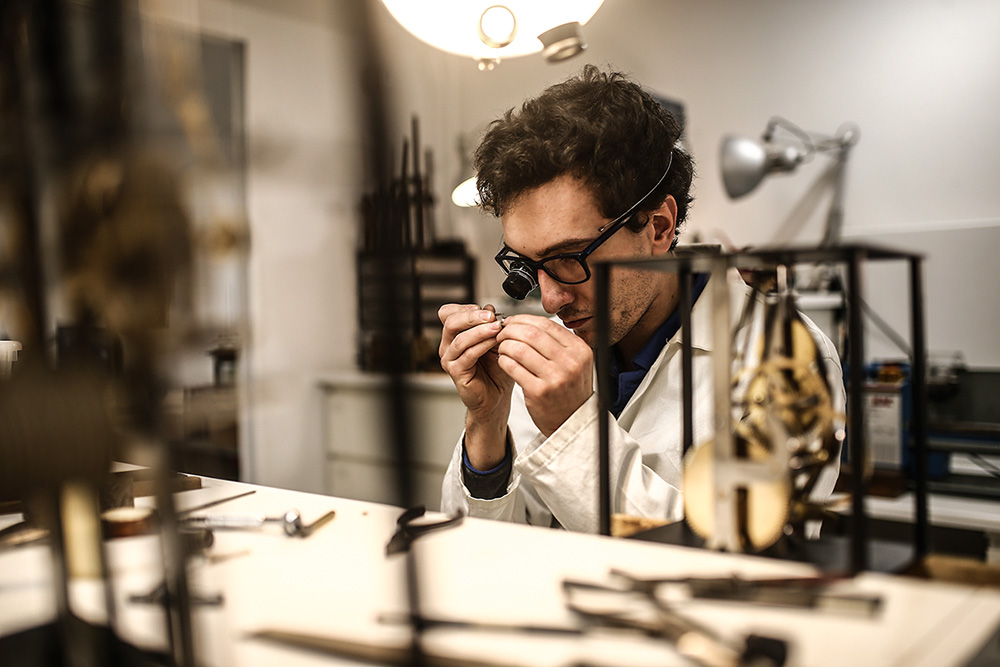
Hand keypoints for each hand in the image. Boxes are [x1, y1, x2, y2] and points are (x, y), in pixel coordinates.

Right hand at [438, 304, 514, 468]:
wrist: (497, 396)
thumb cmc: (496, 370)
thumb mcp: (496, 341)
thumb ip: (491, 324)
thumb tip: (490, 307)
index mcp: (454, 335)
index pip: (448, 313)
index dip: (465, 308)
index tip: (486, 308)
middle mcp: (448, 345)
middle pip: (450, 321)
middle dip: (472, 315)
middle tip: (490, 314)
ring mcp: (450, 359)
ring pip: (459, 338)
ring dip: (480, 330)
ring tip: (497, 327)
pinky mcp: (456, 372)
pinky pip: (467, 354)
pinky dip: (482, 345)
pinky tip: (494, 342)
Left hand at [495, 315, 592, 436]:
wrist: (571, 420)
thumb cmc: (569, 390)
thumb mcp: (575, 362)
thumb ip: (557, 342)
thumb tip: (526, 322)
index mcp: (580, 350)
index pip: (546, 324)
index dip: (524, 319)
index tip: (512, 321)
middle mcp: (570, 362)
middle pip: (531, 334)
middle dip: (511, 330)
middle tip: (502, 333)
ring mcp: (555, 378)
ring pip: (519, 349)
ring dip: (505, 345)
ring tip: (502, 347)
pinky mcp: (539, 392)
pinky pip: (513, 367)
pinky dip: (503, 360)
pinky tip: (504, 361)